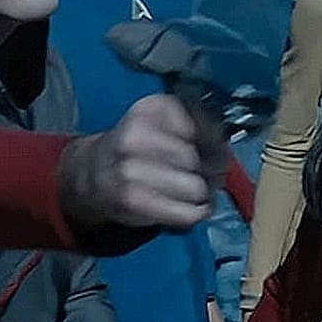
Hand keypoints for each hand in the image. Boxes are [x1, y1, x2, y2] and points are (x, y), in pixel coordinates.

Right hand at [59, 95, 225, 230]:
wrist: (94, 174)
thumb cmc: (141, 147)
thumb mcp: (164, 123)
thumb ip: (200, 127)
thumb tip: (227, 153)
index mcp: (152, 109)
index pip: (203, 125)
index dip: (216, 142)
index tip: (214, 151)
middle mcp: (137, 135)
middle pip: (198, 158)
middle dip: (211, 170)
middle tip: (208, 175)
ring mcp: (132, 169)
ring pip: (196, 187)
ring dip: (204, 194)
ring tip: (196, 192)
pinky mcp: (135, 201)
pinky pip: (187, 212)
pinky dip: (196, 213)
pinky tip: (191, 208)